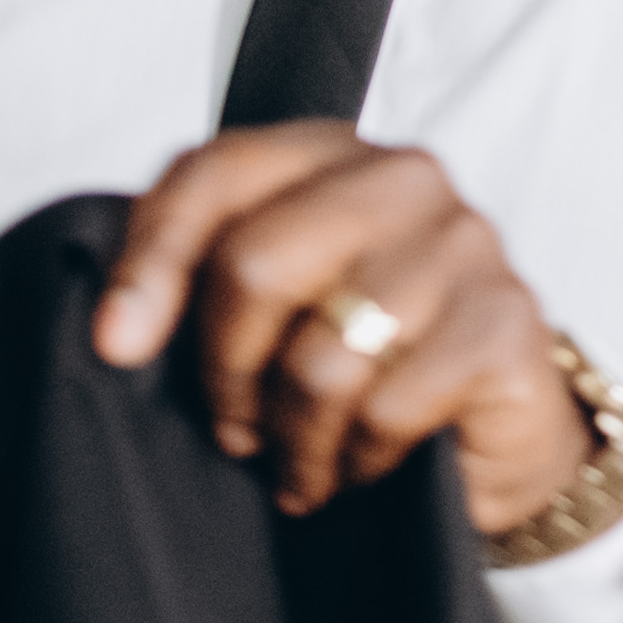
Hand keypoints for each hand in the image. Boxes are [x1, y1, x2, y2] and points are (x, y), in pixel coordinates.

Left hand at [93, 127, 622, 622]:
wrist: (500, 434)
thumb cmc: (374, 363)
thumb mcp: (278, 306)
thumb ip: (203, 279)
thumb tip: (114, 331)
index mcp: (330, 154)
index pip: (212, 175)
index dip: (150, 265)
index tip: (116, 349)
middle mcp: (403, 179)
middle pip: (257, 263)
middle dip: (224, 370)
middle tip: (234, 428)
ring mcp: (466, 245)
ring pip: (322, 355)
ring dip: (295, 436)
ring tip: (299, 463)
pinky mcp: (508, 323)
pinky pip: (389, 408)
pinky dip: (359, 459)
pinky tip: (360, 468)